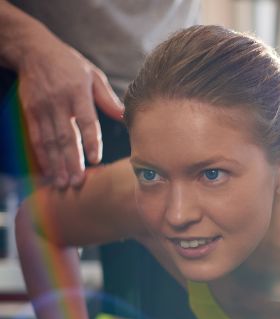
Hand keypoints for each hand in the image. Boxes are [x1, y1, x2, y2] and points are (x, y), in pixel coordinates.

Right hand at [16, 31, 123, 187]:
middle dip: (71, 161)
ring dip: (56, 164)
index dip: (90, 141)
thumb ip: (107, 98)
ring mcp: (41, 108)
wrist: (34, 50)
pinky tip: (47, 171)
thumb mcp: (93, 75)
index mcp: (77, 92)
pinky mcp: (29, 112)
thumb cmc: (70, 64)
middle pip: (65, 136)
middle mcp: (58, 102)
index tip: (95, 159)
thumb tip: (125, 116)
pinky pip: (35, 138)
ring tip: (63, 182)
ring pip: (48, 141)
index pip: (86, 121)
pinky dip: (41, 156)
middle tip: (77, 181)